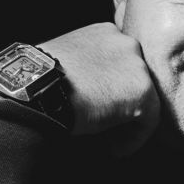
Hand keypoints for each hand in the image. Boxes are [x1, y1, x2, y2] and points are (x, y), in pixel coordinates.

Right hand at [40, 23, 159, 150]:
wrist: (35, 90)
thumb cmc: (38, 79)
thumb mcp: (65, 59)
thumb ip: (86, 67)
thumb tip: (89, 89)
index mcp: (105, 32)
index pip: (120, 63)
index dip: (113, 89)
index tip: (101, 108)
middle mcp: (125, 42)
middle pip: (134, 80)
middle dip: (123, 105)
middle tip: (107, 129)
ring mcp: (137, 65)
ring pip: (143, 101)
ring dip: (127, 123)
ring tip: (109, 142)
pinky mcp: (143, 91)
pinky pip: (148, 122)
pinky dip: (133, 140)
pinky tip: (114, 150)